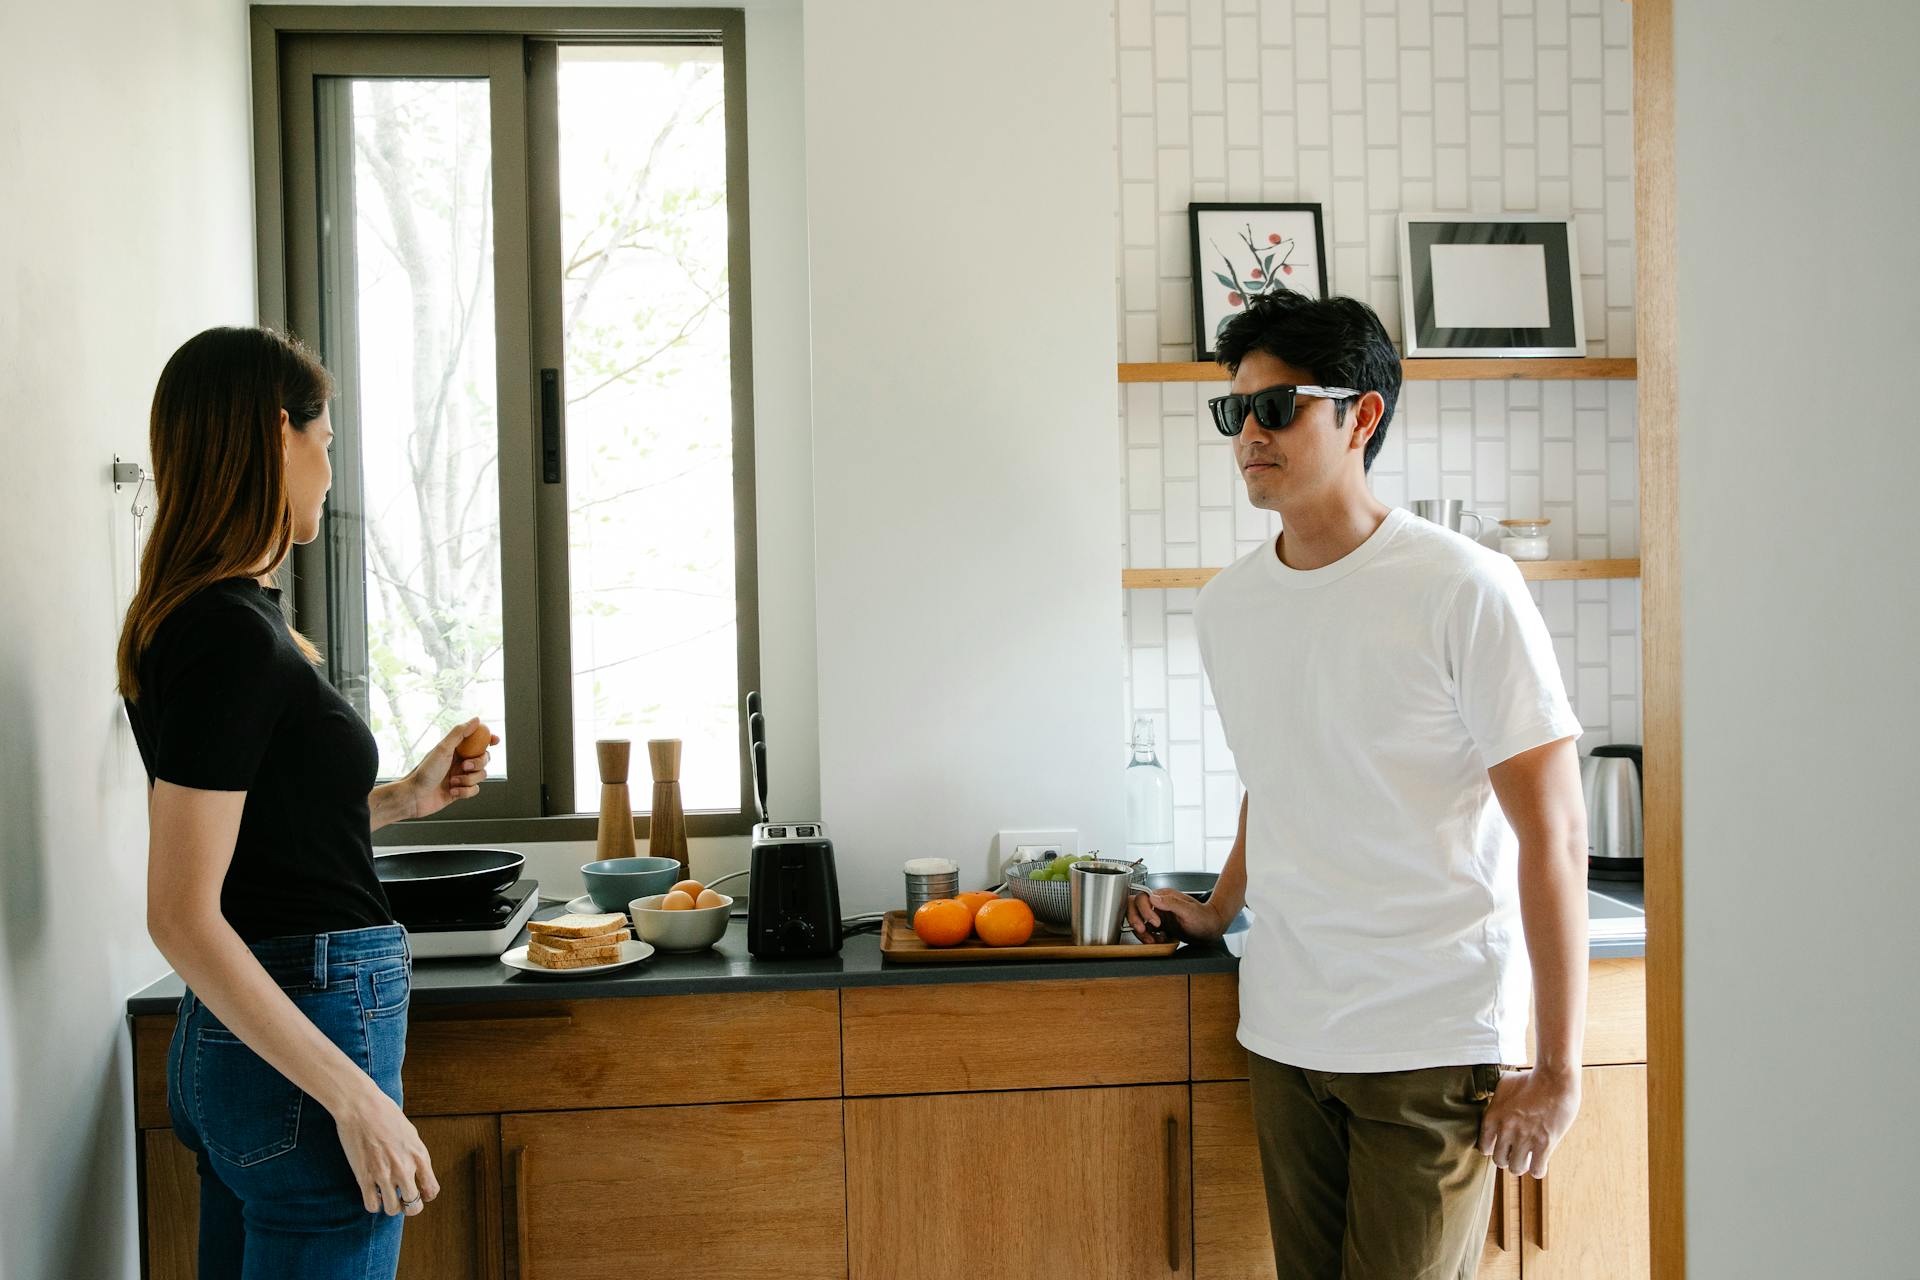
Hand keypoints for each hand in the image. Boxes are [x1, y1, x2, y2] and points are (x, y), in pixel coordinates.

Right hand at [332, 1083, 438, 1216]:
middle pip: (414, 1206)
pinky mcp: (364, 1177)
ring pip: (393, 1210)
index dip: (425, 1196)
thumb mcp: (411, 1134)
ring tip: (386, 1197)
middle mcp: (405, 1168)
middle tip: (401, 1199)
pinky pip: (372, 1206)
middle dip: (409, 1206)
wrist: (362, 1107)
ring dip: (390, 1207)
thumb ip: (416, 1155)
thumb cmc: (386, 1115)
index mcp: (419, 1156)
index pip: (431, 1190)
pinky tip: (373, 1195)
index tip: (418, 1192)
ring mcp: (384, 1174)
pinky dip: (374, 1205)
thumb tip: (417, 1173)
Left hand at [402, 718, 496, 820]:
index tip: (495, 740)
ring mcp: (461, 776)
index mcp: (456, 749)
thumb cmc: (425, 771)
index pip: (477, 741)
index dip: (488, 739)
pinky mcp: (460, 791)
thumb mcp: (442, 748)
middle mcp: (460, 762)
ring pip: (481, 776)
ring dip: (469, 779)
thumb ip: (460, 733)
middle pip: (484, 759)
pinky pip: (474, 790)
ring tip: (453, 781)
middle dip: (478, 763)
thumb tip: (476, 720)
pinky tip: (453, 792)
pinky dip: (465, 792)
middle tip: (465, 766)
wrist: (414, 796)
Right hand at [1127, 889, 1223, 942]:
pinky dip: (1148, 937)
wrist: (1211, 929)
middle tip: (1144, 931)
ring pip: (1137, 920)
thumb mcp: (1189, 910)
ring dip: (1141, 932)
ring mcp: (1157, 915)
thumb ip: (1171, 903)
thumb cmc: (1204, 918)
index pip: (1142, 898)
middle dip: (1135, 920)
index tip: (1156, 923)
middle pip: (1134, 907)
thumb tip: (1153, 897)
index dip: (1144, 911)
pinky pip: (1145, 930)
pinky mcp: (1159, 926)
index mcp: (1163, 896)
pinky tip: (1159, 941)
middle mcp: (1158, 904)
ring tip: (1153, 940)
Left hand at [1479, 1066, 1581, 1178]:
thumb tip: (1485, 1095)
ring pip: (1516, 1168)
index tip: (1502, 1146)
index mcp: (1493, 1117)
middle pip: (1499, 1161)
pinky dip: (1537, 1169)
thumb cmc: (1529, 1078)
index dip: (1493, 1149)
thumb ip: (1493, 1097)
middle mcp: (1506, 1130)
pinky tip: (1540, 1162)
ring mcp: (1525, 1138)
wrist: (1554, 1078)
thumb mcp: (1502, 1084)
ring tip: (1527, 1158)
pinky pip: (1536, 1170)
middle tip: (1516, 1152)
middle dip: (1507, 1159)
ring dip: (1521, 1165)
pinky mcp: (1544, 1143)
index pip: (1484, 1147)